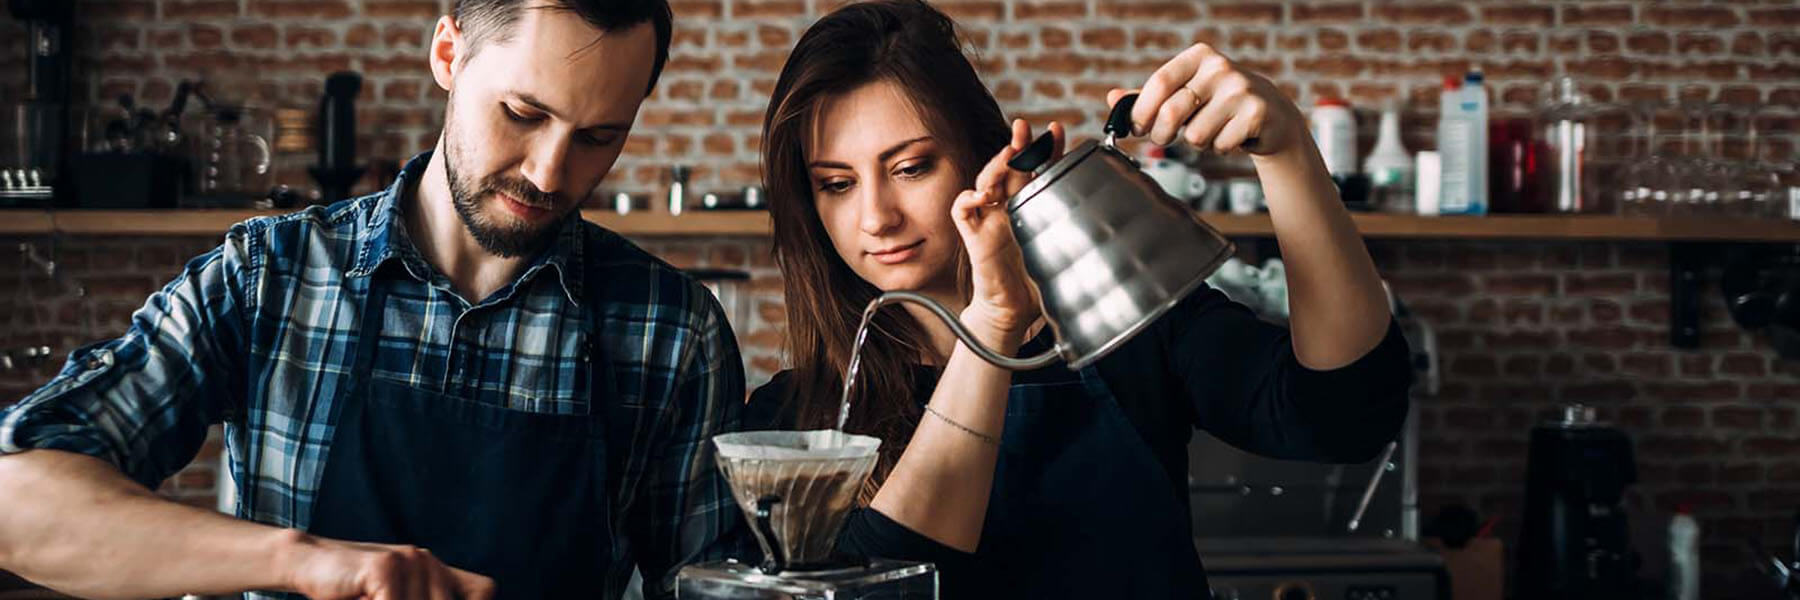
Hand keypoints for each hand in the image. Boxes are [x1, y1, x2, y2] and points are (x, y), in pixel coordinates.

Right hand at [280, 531, 494, 599]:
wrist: (310, 562)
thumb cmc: (354, 590)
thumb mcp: (396, 598)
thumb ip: (423, 599)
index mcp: (437, 570)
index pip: (483, 592)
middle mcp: (428, 561)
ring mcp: (409, 561)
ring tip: (370, 598)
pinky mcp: (385, 566)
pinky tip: (360, 598)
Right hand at [951, 119, 1064, 339]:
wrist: (1013, 313)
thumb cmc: (1038, 284)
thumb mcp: (1067, 252)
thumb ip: (1084, 233)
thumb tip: (1121, 217)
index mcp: (1033, 206)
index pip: (1038, 168)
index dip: (1046, 148)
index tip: (1057, 131)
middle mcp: (1009, 208)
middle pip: (1011, 167)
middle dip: (1018, 144)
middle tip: (1025, 129)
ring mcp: (990, 220)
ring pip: (985, 180)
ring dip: (994, 165)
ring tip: (1006, 156)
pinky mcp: (974, 237)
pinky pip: (962, 211)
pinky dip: (967, 199)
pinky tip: (980, 195)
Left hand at [1109, 43, 1307, 156]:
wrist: (1271, 114)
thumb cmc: (1219, 102)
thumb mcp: (1185, 92)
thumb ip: (1149, 96)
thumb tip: (1112, 97)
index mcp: (1198, 56)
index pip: (1159, 83)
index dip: (1141, 111)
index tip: (1136, 128)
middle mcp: (1220, 67)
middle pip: (1172, 112)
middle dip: (1161, 135)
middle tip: (1164, 138)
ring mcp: (1240, 89)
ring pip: (1196, 135)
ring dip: (1197, 142)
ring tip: (1211, 131)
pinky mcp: (1255, 112)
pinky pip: (1219, 145)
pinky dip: (1219, 148)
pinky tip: (1230, 135)